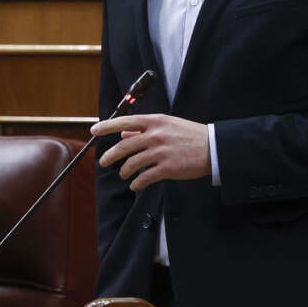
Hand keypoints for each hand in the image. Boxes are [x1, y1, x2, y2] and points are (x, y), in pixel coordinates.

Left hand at [91, 113, 210, 190]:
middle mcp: (156, 135)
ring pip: (132, 163)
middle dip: (110, 156)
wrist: (213, 148)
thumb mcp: (167, 125)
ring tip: (124, 175)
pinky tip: (135, 185)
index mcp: (155, 121)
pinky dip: (137, 183)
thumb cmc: (189, 135)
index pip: (125, 121)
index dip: (107, 126)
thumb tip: (124, 134)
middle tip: (103, 161)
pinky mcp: (168, 168)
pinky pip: (145, 177)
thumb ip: (145, 129)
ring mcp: (161, 152)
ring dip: (125, 171)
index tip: (94, 130)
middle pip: (124, 146)